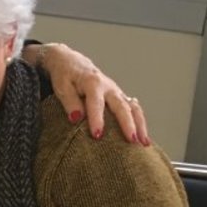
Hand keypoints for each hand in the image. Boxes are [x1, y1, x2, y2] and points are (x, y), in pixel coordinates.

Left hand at [29, 42, 149, 145]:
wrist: (72, 62)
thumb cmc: (65, 76)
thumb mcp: (62, 87)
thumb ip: (69, 102)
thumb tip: (76, 118)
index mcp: (92, 83)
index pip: (96, 103)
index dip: (97, 119)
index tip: (97, 135)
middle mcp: (109, 87)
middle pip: (122, 106)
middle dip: (127, 124)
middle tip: (131, 140)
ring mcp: (117, 92)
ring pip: (133, 108)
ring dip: (140, 125)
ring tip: (144, 143)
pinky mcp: (120, 97)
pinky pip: (134, 109)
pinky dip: (140, 123)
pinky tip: (144, 139)